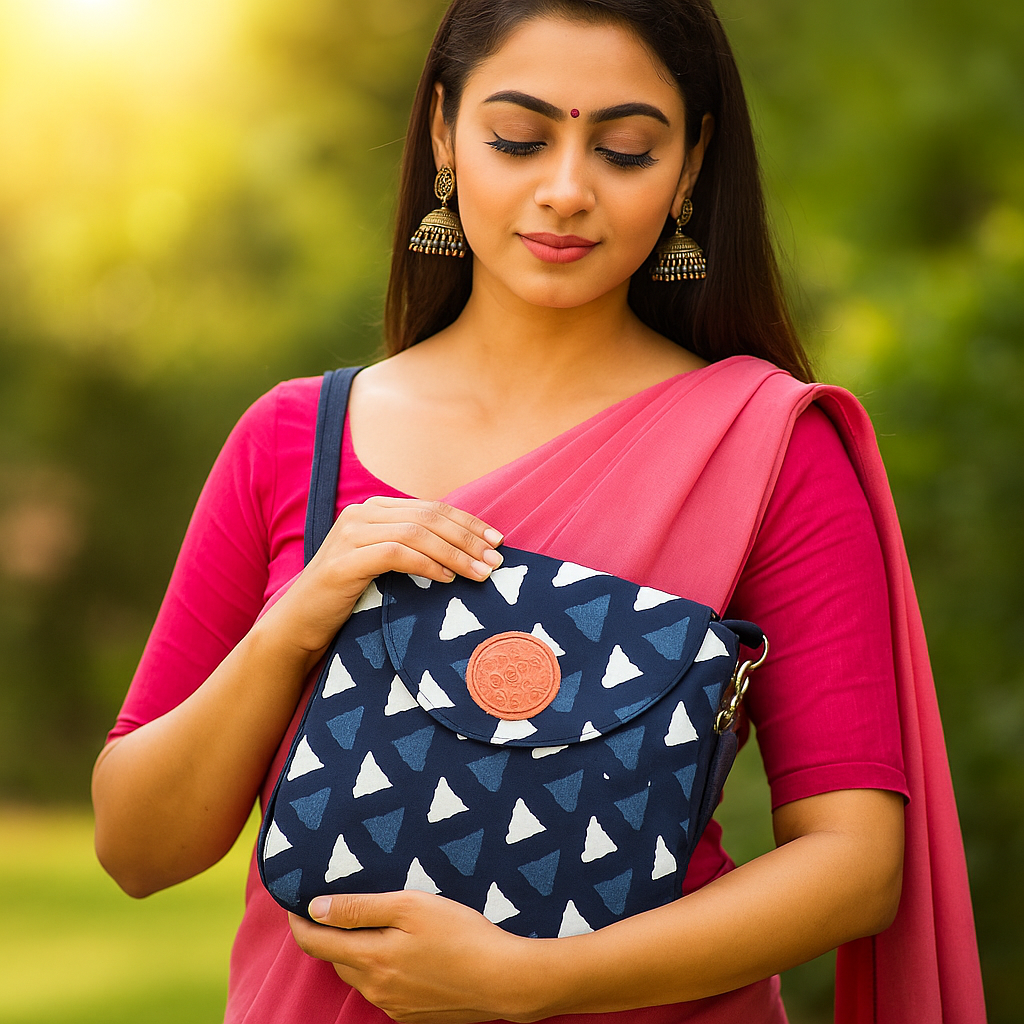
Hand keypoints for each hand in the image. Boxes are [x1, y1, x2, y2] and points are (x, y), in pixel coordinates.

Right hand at [267, 497, 504, 661]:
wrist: (299, 625)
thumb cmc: (349, 598)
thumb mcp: (384, 564)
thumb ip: (414, 548)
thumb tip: (468, 551)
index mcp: (373, 509)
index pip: (431, 508)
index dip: (468, 522)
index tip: (497, 541)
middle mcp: (361, 513)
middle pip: (428, 517)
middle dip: (467, 538)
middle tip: (496, 561)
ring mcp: (349, 534)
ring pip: (416, 533)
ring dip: (454, 553)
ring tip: (480, 573)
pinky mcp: (344, 561)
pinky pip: (395, 553)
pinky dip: (426, 564)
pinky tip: (446, 579)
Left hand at [288, 890, 539, 1023]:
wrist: (504, 980)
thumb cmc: (461, 934)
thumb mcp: (410, 906)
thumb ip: (359, 907)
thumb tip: (315, 908)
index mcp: (371, 958)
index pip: (315, 943)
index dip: (299, 922)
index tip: (294, 903)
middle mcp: (376, 988)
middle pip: (336, 959)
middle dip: (329, 934)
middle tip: (336, 906)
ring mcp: (394, 1006)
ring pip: (360, 975)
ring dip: (356, 952)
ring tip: (372, 925)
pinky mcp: (413, 1015)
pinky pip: (384, 990)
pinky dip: (381, 969)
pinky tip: (403, 952)